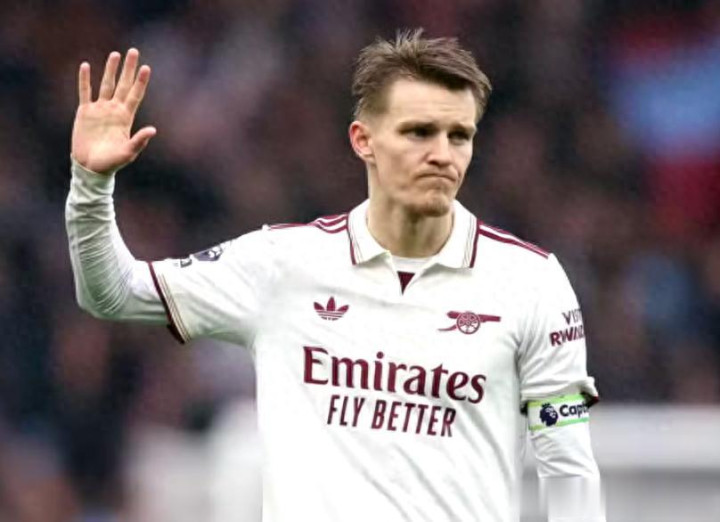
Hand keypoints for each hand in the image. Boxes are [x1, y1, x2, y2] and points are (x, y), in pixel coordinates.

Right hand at [71, 48, 155, 174]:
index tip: (146, 67)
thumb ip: (139, 141)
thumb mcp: (128, 153)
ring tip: (115, 54)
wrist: (91, 167)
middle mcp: (114, 110)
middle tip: (134, 51)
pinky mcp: (85, 112)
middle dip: (128, 69)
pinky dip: (85, 80)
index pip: (135, 95)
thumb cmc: (112, 162)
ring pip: (106, 85)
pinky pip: (85, 92)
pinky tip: (86, 66)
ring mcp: (100, 110)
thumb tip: (153, 130)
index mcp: (126, 118)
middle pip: (123, 84)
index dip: (140, 81)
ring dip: (110, 70)